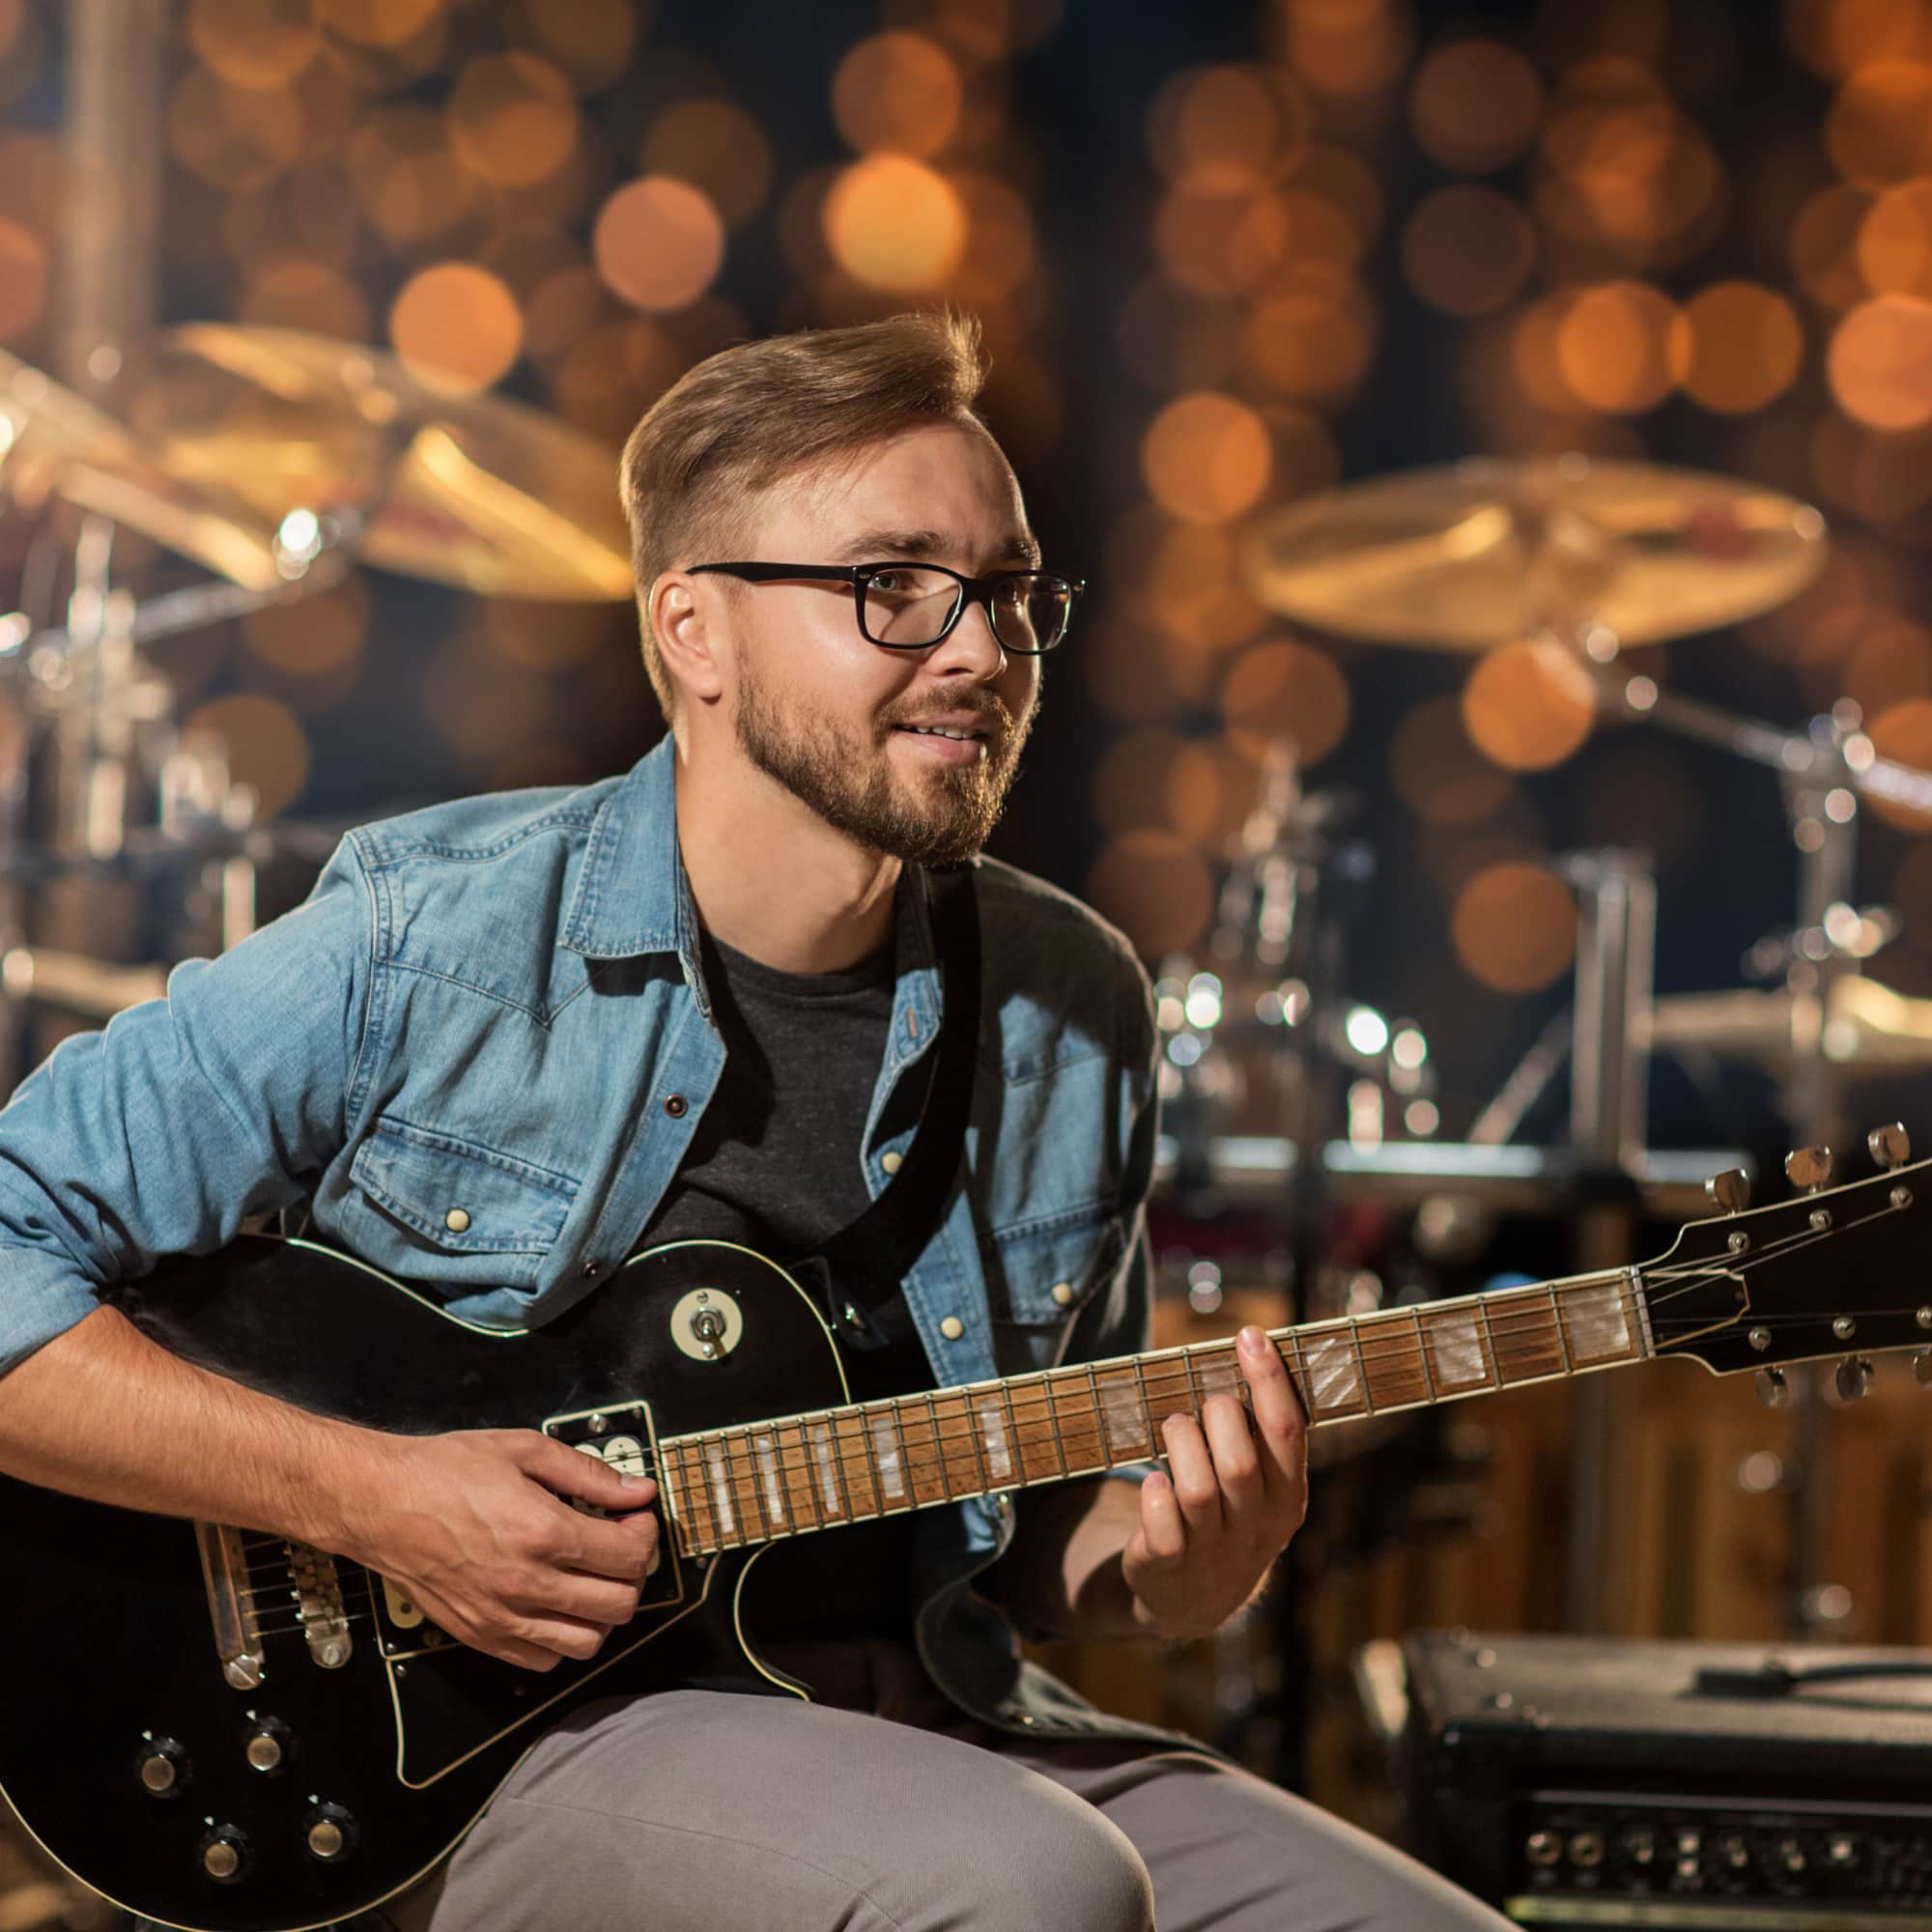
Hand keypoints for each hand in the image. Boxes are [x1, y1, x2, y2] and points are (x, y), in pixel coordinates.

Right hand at [332, 1429, 659, 1672]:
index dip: (644, 1534)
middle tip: (618, 1546)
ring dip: (602, 1612)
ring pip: (588, 1643)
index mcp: (545, 1532)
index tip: (634, 1518)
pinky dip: (562, 1639)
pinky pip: (544, 1660)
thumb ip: (588, 1474)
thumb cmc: (443, 1472)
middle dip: (631, 1573)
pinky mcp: (482, 1637)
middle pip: (619, 1604)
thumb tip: (637, 1490)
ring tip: (590, 1578)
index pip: (630, 1556)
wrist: (379, 1503)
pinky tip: (556, 1604)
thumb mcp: (524, 1450)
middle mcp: (528, 1583)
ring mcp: (503, 1617)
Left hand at [1121, 1325, 1306, 1642]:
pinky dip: (1155, 1490)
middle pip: (1240, 1461)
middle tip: (1206, 1405)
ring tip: (1174, 1428)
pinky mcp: (1166, 1563)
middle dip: (1217, 1416)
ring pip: (1196, 1488)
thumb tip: (1253, 1352)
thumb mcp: (1261, 1486)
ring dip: (1179, 1443)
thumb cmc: (1229, 1514)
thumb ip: (1262, 1435)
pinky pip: (1161, 1519)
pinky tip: (1156, 1480)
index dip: (1268, 1379)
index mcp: (1288, 1498)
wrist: (1193, 1597)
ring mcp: (1211, 1550)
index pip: (1288, 1432)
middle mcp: (1256, 1528)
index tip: (1250, 1335)